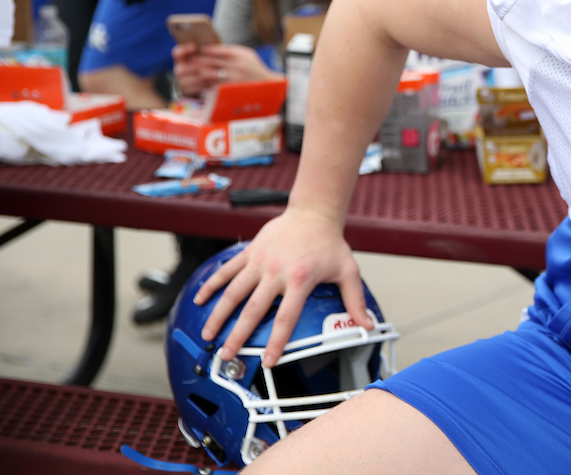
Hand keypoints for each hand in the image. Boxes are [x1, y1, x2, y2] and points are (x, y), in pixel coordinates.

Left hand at [172, 43, 279, 95]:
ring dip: (200, 72)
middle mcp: (236, 65)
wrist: (267, 84)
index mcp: (239, 55)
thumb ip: (233, 51)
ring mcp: (233, 78)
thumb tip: (214, 48)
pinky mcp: (231, 88)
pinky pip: (214, 85)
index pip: (220, 50)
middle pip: (212, 61)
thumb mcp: (247, 55)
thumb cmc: (255, 68)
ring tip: (195, 71)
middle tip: (192, 60)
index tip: (201, 49)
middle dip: (200, 60)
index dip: (208, 49)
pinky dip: (206, 83)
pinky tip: (202, 83)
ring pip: (210, 74)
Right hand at [194, 210, 371, 367]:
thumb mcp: (348, 271)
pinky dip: (211, 284)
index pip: (286, 318)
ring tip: (207, 335)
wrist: (313, 212)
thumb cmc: (330, 244)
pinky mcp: (249, 252)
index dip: (276, 342)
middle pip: (252, 310)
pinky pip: (226, 270)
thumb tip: (368, 325)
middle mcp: (276, 272)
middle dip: (237, 336)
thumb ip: (355, 300)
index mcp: (300, 280)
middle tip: (226, 356)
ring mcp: (259, 262)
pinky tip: (199, 299)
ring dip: (218, 315)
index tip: (268, 362)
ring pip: (233, 292)